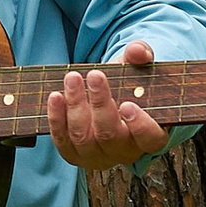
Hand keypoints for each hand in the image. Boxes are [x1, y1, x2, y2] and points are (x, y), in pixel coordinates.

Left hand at [45, 41, 166, 173]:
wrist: (109, 104)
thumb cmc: (129, 90)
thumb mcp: (138, 71)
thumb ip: (142, 57)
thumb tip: (137, 50)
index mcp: (149, 137)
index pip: (150, 138)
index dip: (140, 125)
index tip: (127, 105)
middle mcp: (123, 151)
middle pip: (110, 134)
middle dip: (100, 103)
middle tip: (95, 74)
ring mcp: (96, 155)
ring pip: (83, 136)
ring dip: (75, 105)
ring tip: (72, 78)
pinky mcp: (73, 153)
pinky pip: (62, 139)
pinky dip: (56, 117)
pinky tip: (55, 96)